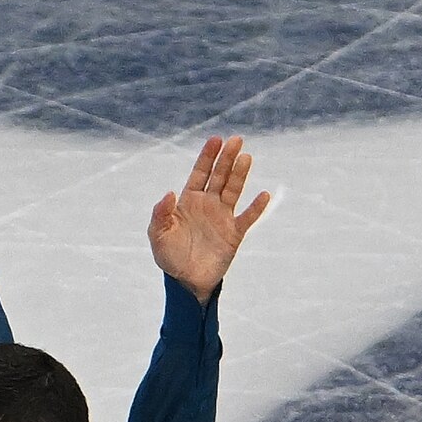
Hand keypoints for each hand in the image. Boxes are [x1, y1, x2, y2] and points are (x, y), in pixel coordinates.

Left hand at [147, 136, 270, 299]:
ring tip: (246, 157)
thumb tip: (170, 193)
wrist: (187, 282)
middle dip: (227, 158)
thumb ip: (160, 214)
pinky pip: (247, 218)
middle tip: (236, 140)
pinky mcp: (234, 234)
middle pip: (219, 176)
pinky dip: (256, 208)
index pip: (200, 173)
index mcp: (189, 201)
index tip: (215, 140)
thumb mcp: (158, 235)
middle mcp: (208, 204)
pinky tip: (263, 195)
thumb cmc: (170, 257)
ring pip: (233, 190)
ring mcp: (222, 217)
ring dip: (240, 175)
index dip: (207, 157)